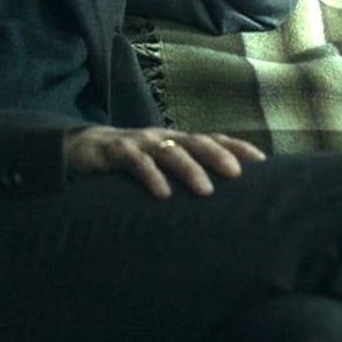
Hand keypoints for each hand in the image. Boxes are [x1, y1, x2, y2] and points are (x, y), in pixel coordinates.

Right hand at [63, 127, 265, 199]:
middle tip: (237, 174)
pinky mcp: (115, 151)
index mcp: (175, 141)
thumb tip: (218, 203)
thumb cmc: (127, 164)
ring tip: (205, 190)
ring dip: (189, 169)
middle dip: (218, 155)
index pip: (211, 139)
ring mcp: (139, 142)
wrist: (79, 150)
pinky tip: (163, 194)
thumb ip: (182, 176)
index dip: (236, 146)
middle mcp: (162, 138)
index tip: (262, 161)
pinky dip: (151, 176)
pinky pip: (136, 162)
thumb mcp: (158, 167)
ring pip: (169, 151)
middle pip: (196, 141)